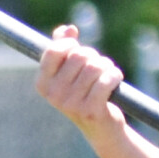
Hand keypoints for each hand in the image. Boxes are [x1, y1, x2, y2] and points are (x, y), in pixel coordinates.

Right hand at [36, 24, 125, 141]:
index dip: (71, 44)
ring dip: (107, 66)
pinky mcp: (91, 111)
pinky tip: (116, 79)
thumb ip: (65, 48)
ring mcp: (71, 104)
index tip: (79, 50)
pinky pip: (106, 81)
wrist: (101, 129)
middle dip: (94, 56)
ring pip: (95, 67)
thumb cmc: (85, 94)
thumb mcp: (71, 72)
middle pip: (79, 56)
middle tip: (100, 65)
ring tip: (108, 73)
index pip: (54, 51)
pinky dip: (115, 76)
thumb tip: (68, 28)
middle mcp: (53, 95)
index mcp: (43, 83)